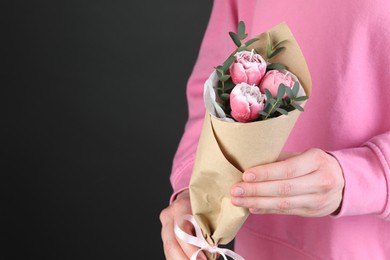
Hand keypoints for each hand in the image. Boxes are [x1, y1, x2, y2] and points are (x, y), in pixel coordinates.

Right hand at [160, 190, 206, 259]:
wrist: (190, 197)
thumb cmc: (203, 204)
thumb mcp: (208, 212)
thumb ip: (207, 231)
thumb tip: (212, 253)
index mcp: (181, 207)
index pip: (182, 231)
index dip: (191, 249)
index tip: (204, 259)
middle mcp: (169, 216)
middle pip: (171, 244)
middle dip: (185, 259)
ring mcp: (164, 226)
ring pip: (168, 250)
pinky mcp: (165, 235)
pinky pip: (169, 251)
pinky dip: (179, 259)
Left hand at [230, 148, 344, 216]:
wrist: (345, 182)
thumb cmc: (316, 164)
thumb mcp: (304, 155)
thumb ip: (281, 159)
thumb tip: (251, 161)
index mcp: (317, 161)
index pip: (288, 169)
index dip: (266, 173)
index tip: (245, 175)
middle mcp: (320, 182)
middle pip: (283, 188)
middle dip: (256, 190)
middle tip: (235, 190)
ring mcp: (317, 200)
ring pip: (283, 203)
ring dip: (257, 202)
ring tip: (238, 200)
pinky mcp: (312, 212)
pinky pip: (285, 211)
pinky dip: (266, 209)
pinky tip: (252, 206)